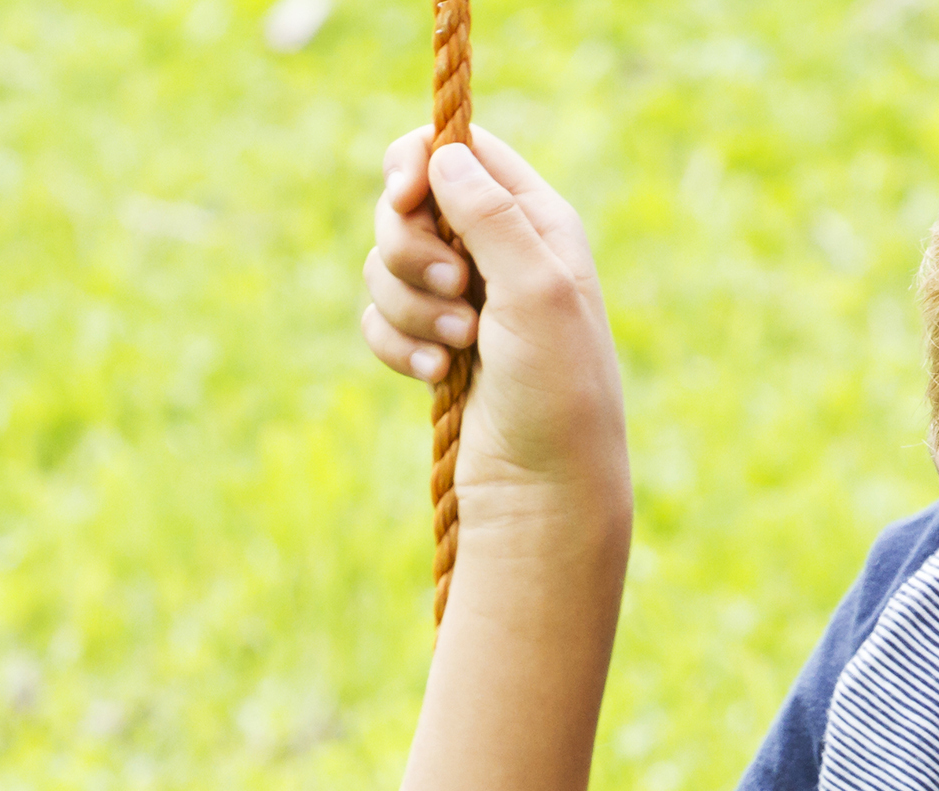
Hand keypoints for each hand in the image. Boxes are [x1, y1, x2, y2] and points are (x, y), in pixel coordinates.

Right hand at [362, 126, 629, 507]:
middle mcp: (498, 254)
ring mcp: (461, 303)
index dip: (418, 163)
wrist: (543, 490)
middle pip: (409, 204)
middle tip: (456, 293)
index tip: (402, 199)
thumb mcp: (537, 291)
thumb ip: (491, 217)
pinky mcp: (433, 347)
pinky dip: (397, 345)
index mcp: (536, 223)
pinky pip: (380, 320)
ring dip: (409, 307)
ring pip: (387, 265)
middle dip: (411, 249)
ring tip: (459, 349)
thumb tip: (442, 154)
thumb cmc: (558, 391)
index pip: (462, 151)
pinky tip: (436, 377)